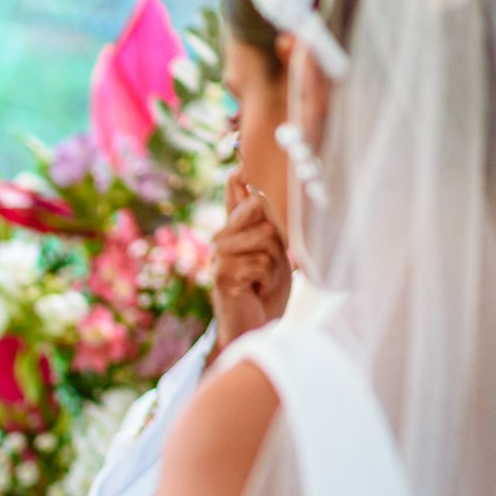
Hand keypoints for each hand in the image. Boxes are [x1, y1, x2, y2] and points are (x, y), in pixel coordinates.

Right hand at [210, 171, 291, 351]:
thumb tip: (245, 179)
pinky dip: (267, 280)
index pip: (235, 191)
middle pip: (258, 207)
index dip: (240, 177)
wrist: (254, 329)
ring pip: (263, 237)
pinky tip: (256, 292)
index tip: (241, 166)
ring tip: (263, 280)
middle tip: (271, 264)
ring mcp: (219, 257)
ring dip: (274, 264)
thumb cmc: (267, 290)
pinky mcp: (222, 276)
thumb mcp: (272, 250)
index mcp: (235, 230)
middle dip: (276, 236)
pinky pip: (260, 262)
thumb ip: (263, 219)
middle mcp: (222, 239)